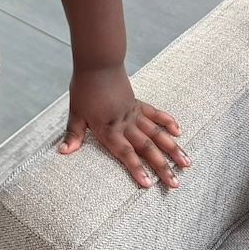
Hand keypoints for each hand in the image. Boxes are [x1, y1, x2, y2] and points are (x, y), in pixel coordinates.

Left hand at [61, 64, 189, 189]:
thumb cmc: (84, 89)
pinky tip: (179, 132)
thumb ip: (73, 135)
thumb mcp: (75, 113)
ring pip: (157, 134)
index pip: (125, 153)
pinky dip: (168, 122)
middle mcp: (125, 124)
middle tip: (175, 183)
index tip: (149, 184)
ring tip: (186, 164)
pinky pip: (156, 114)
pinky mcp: (139, 104)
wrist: (97, 64)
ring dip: (172, 149)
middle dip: (162, 167)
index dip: (137, 169)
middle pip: (146, 148)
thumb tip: (62, 152)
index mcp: (109, 129)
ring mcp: (134, 114)